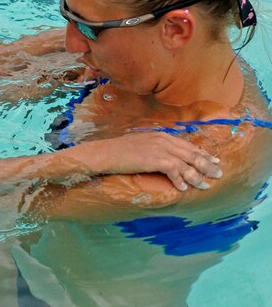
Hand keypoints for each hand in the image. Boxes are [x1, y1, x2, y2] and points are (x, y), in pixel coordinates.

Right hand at [91, 132, 221, 190]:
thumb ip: (155, 148)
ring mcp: (159, 149)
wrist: (105, 153)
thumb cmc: (118, 151)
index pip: (187, 144)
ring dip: (197, 176)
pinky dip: (181, 180)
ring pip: (186, 163)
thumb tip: (165, 158)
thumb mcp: (140, 145)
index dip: (202, 153)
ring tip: (206, 185)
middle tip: (219, 174)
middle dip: (207, 164)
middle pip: (191, 153)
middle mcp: (163, 140)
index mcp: (161, 135)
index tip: (213, 160)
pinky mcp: (153, 159)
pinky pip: (174, 170)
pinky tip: (184, 188)